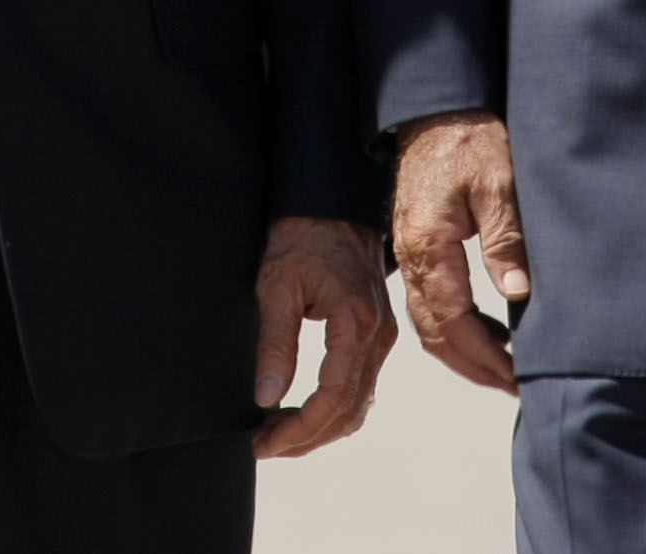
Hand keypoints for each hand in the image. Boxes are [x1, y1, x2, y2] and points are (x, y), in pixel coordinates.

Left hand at [250, 216, 394, 458]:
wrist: (332, 200)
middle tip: (264, 445)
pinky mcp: (377, 332)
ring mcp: (382, 334)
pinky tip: (301, 410)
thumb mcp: (277, 284)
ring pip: (357, 404)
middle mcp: (378, 333)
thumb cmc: (303, 234)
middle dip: (305, 437)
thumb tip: (266, 397)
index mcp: (356, 321)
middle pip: (348, 411)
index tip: (263, 443)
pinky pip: (361, 385)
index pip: (332, 399)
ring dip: (319, 427)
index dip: (297, 430)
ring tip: (277, 433)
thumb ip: (275, 343)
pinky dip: (333, 408)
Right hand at [392, 108, 527, 395]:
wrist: (437, 108)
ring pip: (428, 321)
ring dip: (462, 350)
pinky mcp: (416, 245)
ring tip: (502, 366)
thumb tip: (517, 297)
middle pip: (434, 333)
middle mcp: (412, 256)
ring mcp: (409, 252)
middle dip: (473, 366)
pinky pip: (428, 300)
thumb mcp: (499, 183)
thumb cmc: (470, 139)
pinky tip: (484, 328)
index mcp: (429, 244)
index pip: (454, 322)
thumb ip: (505, 241)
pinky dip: (453, 326)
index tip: (518, 375)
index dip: (486, 356)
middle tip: (513, 385)